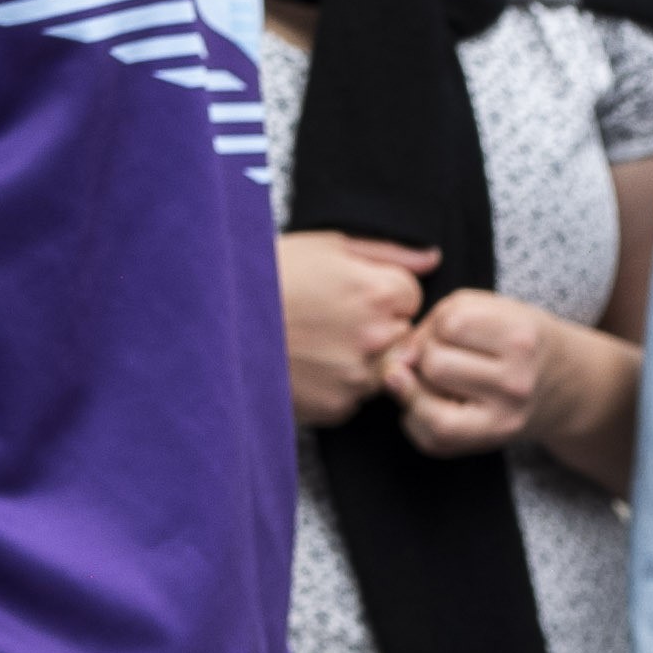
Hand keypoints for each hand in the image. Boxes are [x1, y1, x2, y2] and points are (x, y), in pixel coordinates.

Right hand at [282, 230, 433, 425]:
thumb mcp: (327, 246)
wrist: (221, 322)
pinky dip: (338, 384)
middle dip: (380, 327)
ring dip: (362, 358)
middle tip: (332, 318)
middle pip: (403, 334)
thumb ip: (389, 253)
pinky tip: (309, 364)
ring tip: (318, 341)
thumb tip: (432, 259)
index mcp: (378, 293)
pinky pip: (356, 397)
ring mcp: (358, 376)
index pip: (412, 296)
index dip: (384, 293)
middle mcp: (376, 338)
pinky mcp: (337, 406)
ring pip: (383, 369)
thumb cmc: (269, 275)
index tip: (353, 293)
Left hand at [388, 286, 607, 458]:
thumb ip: (439, 320)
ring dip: (417, 387)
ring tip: (436, 381)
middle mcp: (517, 380)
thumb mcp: (493, 309)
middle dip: (426, 356)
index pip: (450, 323)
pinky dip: (416, 417)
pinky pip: (429, 435)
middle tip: (445, 357)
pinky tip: (432, 404)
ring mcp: (503, 417)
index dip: (437, 324)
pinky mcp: (488, 442)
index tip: (450, 331)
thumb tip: (393, 365)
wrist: (566, 384)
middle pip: (433, 363)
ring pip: (424, 402)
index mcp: (522, 336)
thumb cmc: (518, 340)